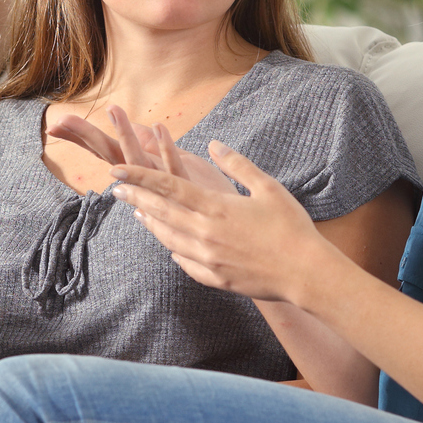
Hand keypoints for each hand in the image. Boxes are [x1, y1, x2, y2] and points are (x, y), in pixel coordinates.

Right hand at [50, 106, 239, 195]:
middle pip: (112, 157)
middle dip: (88, 138)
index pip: (105, 153)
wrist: (225, 239)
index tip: (54, 126)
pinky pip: (175, 167)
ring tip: (113, 110)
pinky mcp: (190, 191)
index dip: (81, 140)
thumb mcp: (174, 170)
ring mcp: (166, 189)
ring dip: (127, 136)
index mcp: (140, 179)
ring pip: (140, 161)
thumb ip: (155, 153)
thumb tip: (141, 131)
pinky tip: (158, 127)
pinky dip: (166, 148)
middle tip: (61, 121)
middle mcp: (147, 185)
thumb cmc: (202, 204)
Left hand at [110, 141, 333, 302]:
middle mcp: (204, 233)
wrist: (306, 273)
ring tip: (138, 213)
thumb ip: (237, 164)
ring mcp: (207, 258)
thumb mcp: (267, 187)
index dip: (138, 177)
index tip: (117, 171)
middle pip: (159, 212)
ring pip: (167, 238)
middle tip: (116, 189)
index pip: (167, 186)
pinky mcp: (214, 277)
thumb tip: (213, 145)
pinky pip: (184, 262)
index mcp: (215, 207)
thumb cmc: (291, 226)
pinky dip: (173, 250)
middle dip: (135, 198)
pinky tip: (169, 245)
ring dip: (150, 223)